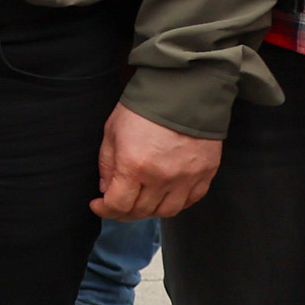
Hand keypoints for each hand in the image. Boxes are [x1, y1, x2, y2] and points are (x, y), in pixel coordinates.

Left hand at [94, 104, 221, 219]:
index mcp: (134, 166)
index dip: (104, 210)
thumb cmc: (143, 110)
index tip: (98, 205)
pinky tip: (165, 196)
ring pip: (167, 211)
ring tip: (141, 201)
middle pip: (141, 211)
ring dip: (150, 211)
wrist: (183, 93)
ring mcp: (187, 178)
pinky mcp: (206, 174)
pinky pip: (191, 201)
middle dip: (124, 211)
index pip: (118, 205)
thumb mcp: (112, 132)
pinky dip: (176, 203)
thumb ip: (107, 164)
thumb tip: (106, 189)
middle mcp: (162, 177)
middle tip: (117, 204)